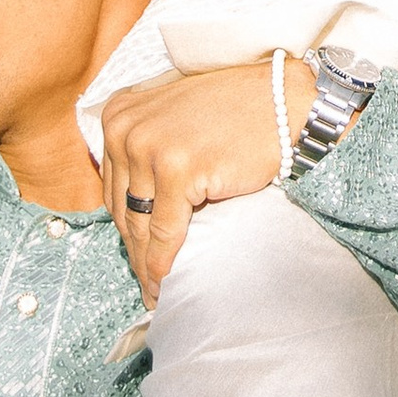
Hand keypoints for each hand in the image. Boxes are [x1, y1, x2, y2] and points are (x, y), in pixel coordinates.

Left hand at [101, 60, 314, 305]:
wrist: (284, 103)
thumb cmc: (237, 114)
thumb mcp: (174, 122)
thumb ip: (147, 151)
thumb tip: (133, 211)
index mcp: (117, 116)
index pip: (113, 187)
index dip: (125, 227)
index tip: (134, 257)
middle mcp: (124, 129)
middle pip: (123, 207)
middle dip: (134, 251)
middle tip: (145, 286)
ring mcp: (148, 146)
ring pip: (140, 224)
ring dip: (145, 265)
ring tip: (154, 292)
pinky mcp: (176, 169)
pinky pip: (164, 230)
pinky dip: (163, 262)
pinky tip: (166, 283)